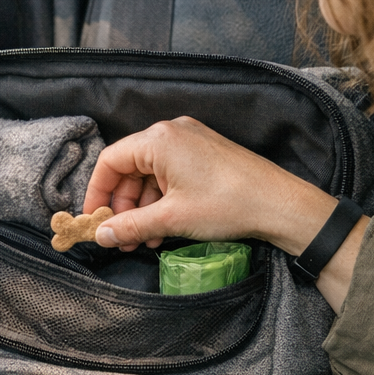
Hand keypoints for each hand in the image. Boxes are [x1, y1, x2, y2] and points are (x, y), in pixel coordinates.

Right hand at [83, 117, 301, 251]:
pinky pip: (171, 175)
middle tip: (120, 238)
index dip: (97, 193)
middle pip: (130, 168)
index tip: (94, 221)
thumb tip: (101, 235)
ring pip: (151, 175)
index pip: (110, 161)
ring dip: (143, 208)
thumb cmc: (227, 205)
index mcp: (159, 140)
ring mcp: (191, 142)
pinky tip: (164, 228)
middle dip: (123, 206)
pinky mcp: (205, 154)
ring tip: (144, 241)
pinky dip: (162, 201)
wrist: (279, 204)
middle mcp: (172, 133)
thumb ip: (130, 226)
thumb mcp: (171, 219)